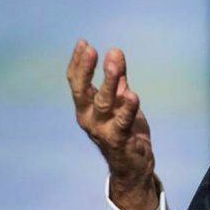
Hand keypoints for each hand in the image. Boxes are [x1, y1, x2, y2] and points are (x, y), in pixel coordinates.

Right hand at [66, 40, 157, 209]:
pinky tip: (133, 96)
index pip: (76, 82)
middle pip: (82, 91)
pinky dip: (128, 109)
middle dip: (85, 70)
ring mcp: (102, 130)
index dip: (78, 63)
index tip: (83, 43)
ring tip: (114, 63)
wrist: (133, 166)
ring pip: (104, 103)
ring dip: (109, 82)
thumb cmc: (124, 130)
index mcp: (86, 107)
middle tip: (90, 49)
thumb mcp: (120, 101)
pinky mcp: (119, 140)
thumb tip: (115, 53)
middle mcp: (89, 118)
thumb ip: (118, 80)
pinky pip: (122, 123)